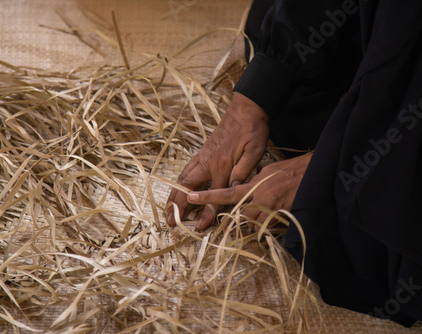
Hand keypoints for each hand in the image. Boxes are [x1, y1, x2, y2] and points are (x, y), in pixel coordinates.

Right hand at [166, 92, 268, 229]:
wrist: (245, 109)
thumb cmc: (252, 131)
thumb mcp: (254, 152)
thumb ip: (243, 172)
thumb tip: (233, 191)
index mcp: (222, 165)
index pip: (212, 195)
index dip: (206, 212)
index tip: (199, 227)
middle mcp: (208, 162)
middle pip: (188, 188)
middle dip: (177, 206)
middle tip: (170, 222)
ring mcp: (203, 157)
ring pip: (183, 178)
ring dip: (173, 195)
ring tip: (167, 209)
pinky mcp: (202, 152)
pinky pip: (186, 169)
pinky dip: (178, 182)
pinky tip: (177, 187)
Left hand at [186, 152, 312, 231]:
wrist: (315, 173)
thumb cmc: (293, 169)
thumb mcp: (268, 170)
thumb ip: (253, 180)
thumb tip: (243, 186)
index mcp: (254, 185)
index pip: (225, 193)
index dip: (207, 196)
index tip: (190, 197)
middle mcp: (259, 198)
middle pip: (241, 216)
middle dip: (244, 217)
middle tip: (254, 210)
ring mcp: (271, 209)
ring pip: (254, 224)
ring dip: (256, 222)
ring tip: (268, 212)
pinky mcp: (282, 217)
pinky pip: (268, 228)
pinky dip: (269, 226)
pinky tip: (277, 217)